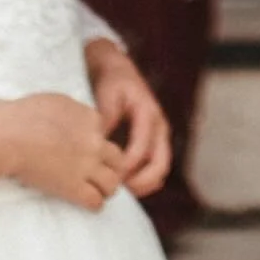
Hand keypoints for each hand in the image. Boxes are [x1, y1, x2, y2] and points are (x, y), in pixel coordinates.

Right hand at [5, 92, 126, 210]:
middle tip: (101, 174)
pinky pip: (96, 202)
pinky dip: (94, 205)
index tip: (87, 151)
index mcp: (91, 119)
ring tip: (99, 192)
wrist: (9, 136)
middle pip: (117, 159)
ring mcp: (86, 166)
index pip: (106, 133)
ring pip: (113, 183)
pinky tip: (88, 203)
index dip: (97, 143)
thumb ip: (74, 111)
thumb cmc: (25, 115)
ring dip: (107, 189)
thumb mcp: (57, 101)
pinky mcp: (74, 187)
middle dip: (112, 168)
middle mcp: (94, 142)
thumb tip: (76, 119)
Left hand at [85, 40, 172, 199]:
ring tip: (118, 190)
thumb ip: (105, 119)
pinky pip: (155, 169)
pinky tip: (123, 184)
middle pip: (160, 165)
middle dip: (140, 182)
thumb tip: (99, 146)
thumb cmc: (112, 81)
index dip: (126, 167)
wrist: (119, 69)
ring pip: (160, 171)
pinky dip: (143, 181)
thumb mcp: (107, 94)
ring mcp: (159, 137)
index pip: (142, 149)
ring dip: (143, 185)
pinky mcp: (154, 143)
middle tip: (117, 190)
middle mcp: (160, 127)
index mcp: (149, 114)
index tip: (107, 176)